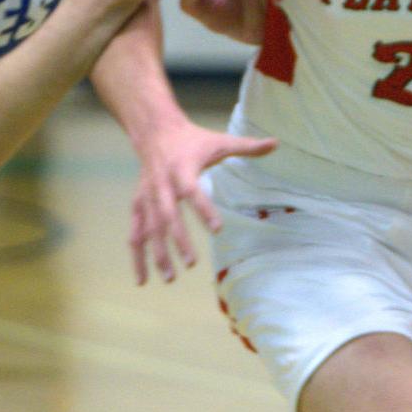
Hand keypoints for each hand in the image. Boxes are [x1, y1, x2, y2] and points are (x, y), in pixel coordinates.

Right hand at [128, 119, 276, 282]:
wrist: (154, 131)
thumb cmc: (192, 139)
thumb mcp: (219, 140)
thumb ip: (247, 146)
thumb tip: (276, 143)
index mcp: (182, 168)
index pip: (191, 191)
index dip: (203, 209)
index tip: (217, 230)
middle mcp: (161, 184)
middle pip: (167, 215)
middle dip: (178, 240)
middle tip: (192, 263)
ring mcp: (147, 196)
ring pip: (148, 228)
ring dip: (157, 254)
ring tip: (171, 277)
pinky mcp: (137, 204)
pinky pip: (135, 233)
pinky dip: (137, 256)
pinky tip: (143, 280)